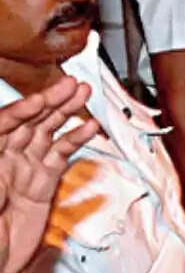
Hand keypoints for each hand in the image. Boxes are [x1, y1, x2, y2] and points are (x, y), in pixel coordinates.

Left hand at [0, 77, 99, 272]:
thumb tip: (3, 130)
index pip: (5, 122)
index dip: (24, 108)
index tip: (43, 97)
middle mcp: (3, 158)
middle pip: (30, 122)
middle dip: (52, 102)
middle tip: (73, 85)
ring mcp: (23, 171)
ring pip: (48, 135)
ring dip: (66, 114)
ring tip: (83, 96)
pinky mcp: (41, 187)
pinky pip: (60, 158)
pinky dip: (75, 142)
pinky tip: (88, 129)